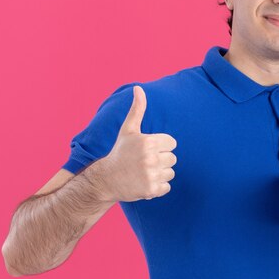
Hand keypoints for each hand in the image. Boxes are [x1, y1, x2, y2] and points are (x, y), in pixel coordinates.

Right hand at [100, 85, 177, 202]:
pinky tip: (144, 183)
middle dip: (161, 161)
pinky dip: (158, 187)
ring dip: (159, 174)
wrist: (106, 179)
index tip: (147, 150)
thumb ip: (137, 109)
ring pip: (170, 173)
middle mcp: (151, 158)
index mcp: (149, 142)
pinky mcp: (152, 190)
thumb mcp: (128, 130)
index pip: (172, 143)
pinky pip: (167, 187)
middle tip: (144, 162)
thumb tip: (139, 88)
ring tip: (143, 172)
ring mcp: (151, 175)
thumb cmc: (119, 152)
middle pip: (172, 159)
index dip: (161, 147)